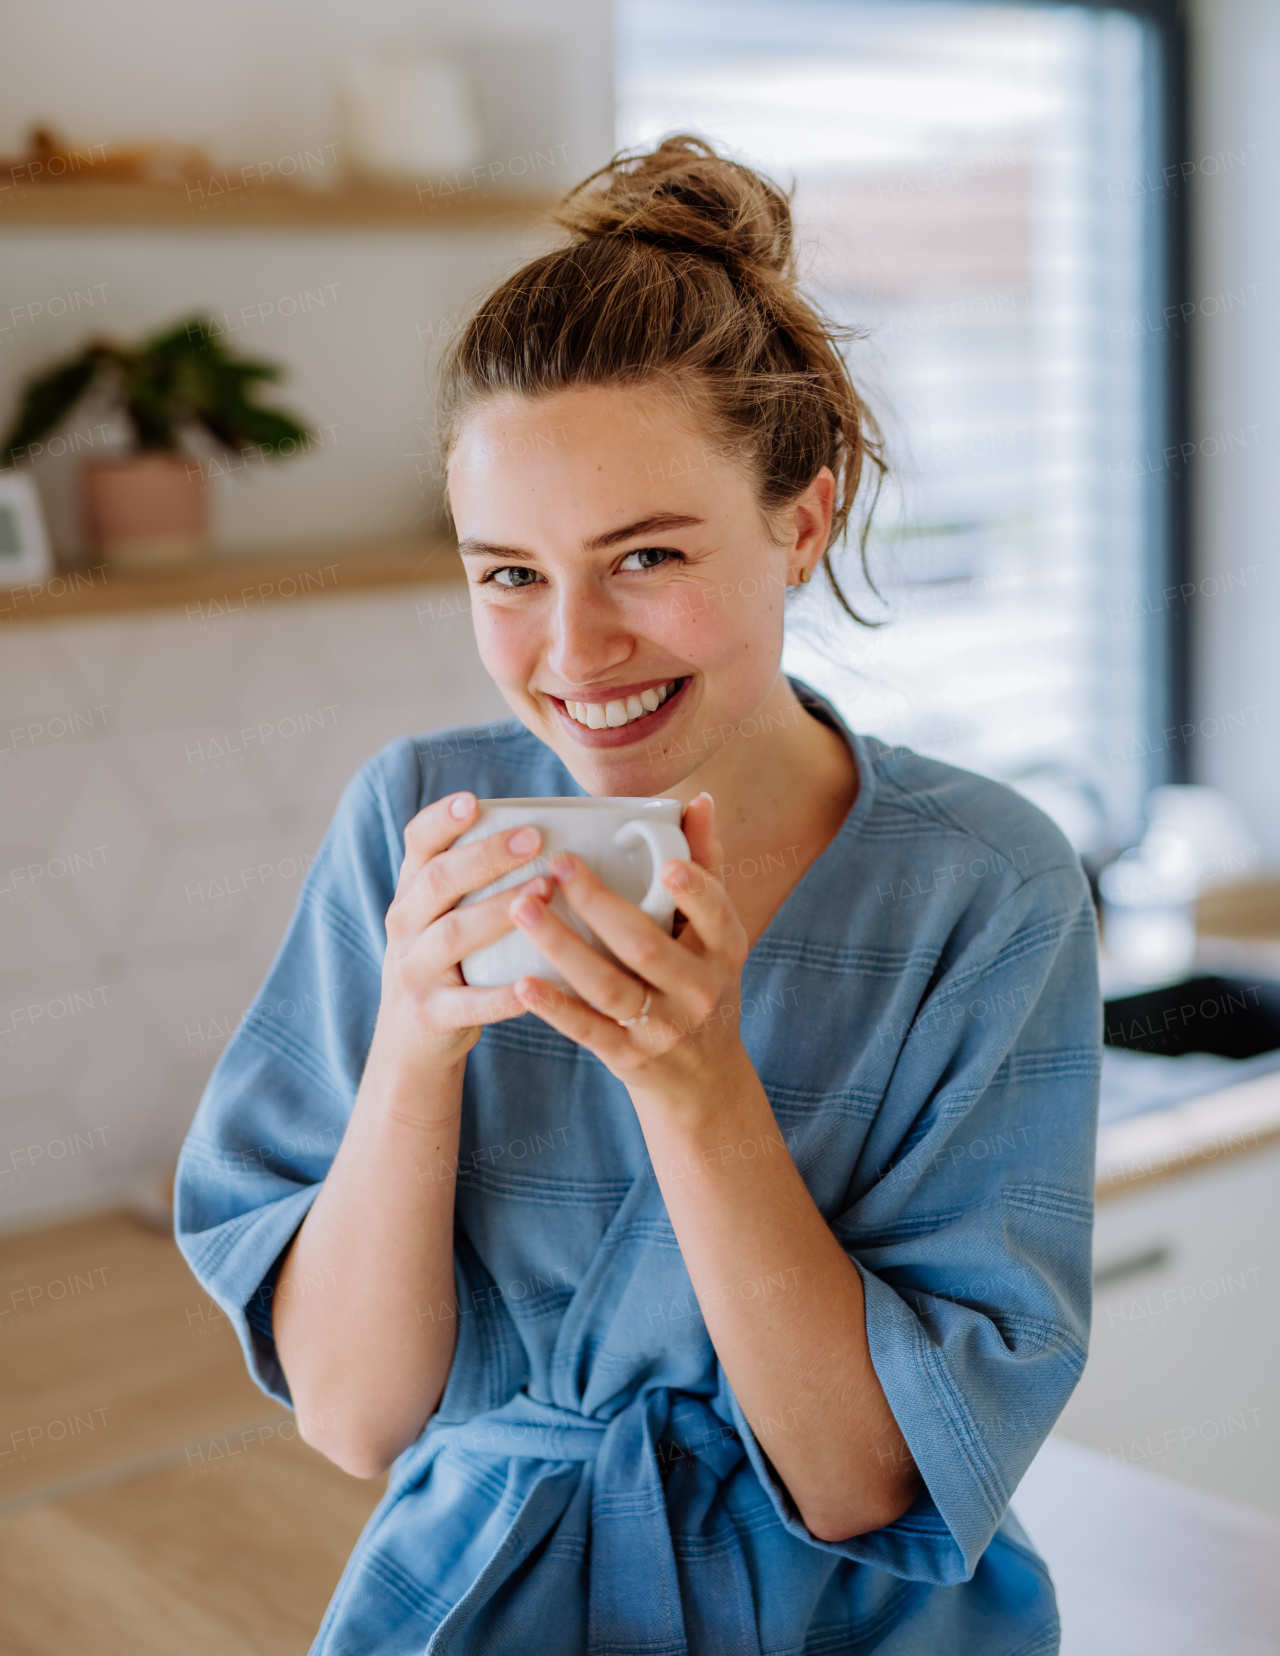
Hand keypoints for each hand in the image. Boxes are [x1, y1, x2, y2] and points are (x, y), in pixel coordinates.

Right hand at [377, 792, 548, 1072]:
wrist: (411, 1037)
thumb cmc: (447, 960)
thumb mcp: (443, 914)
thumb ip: (476, 877)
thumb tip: (551, 829)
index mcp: (412, 891)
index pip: (417, 843)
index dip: (442, 820)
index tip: (473, 801)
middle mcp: (405, 924)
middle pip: (438, 881)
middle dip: (486, 857)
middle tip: (534, 839)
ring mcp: (414, 970)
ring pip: (453, 934)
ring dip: (498, 912)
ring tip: (543, 893)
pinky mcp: (430, 1014)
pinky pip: (470, 1003)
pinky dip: (502, 995)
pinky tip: (534, 983)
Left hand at [506, 794, 749, 1101]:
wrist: (701, 1081)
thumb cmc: (700, 983)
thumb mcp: (715, 935)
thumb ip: (706, 866)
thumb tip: (698, 800)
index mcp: (723, 951)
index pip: (716, 915)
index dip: (695, 891)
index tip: (666, 862)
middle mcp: (697, 990)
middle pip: (646, 946)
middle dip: (599, 905)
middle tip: (557, 866)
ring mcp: (662, 1027)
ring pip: (608, 986)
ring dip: (563, 947)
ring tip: (523, 909)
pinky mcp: (628, 1057)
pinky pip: (588, 1031)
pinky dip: (556, 1008)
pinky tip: (523, 982)